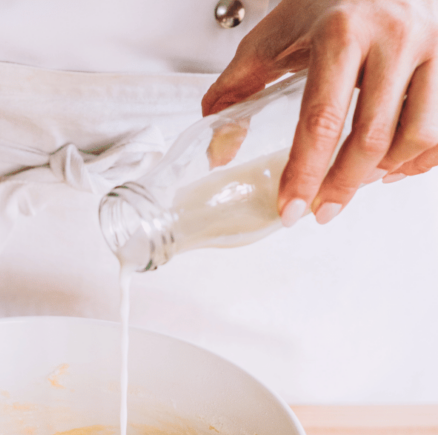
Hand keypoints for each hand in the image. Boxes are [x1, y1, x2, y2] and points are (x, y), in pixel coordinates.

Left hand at [201, 0, 437, 225]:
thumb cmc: (320, 2)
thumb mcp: (269, 39)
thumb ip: (235, 91)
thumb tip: (218, 152)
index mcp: (340, 32)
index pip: (320, 120)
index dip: (304, 174)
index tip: (290, 209)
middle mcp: (392, 36)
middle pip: (371, 137)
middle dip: (341, 187)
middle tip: (318, 213)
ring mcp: (429, 45)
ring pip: (418, 133)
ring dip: (383, 172)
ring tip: (353, 185)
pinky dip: (419, 158)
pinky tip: (389, 170)